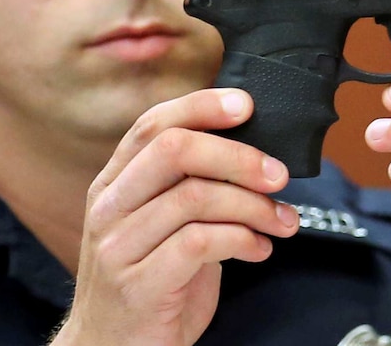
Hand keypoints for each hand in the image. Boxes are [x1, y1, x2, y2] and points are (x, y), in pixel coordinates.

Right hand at [51, 89, 298, 345]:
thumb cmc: (151, 284)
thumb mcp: (163, 226)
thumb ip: (191, 188)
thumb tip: (253, 153)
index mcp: (115, 184)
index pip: (152, 125)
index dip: (201, 106)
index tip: (246, 106)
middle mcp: (110, 207)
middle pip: (174, 149)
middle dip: (237, 154)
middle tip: (278, 174)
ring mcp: (119, 246)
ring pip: (195, 196)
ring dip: (253, 205)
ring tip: (281, 221)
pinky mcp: (139, 285)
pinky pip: (200, 243)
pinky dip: (242, 239)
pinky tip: (259, 248)